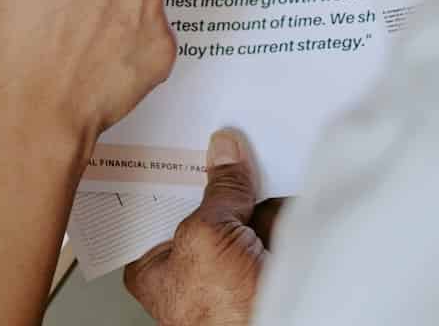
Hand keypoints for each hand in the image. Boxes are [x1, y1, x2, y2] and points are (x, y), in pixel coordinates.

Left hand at [125, 129, 283, 325]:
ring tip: (252, 147)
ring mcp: (234, 259)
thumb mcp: (208, 237)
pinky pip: (274, 215)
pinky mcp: (270, 256)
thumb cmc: (221, 316)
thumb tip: (226, 155)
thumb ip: (219, 191)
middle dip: (212, 168)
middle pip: (202, 200)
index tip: (177, 133)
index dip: (168, 168)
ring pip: (241, 205)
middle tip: (218, 131)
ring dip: (251, 179)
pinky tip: (281, 171)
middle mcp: (195, 261)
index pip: (157, 206)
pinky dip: (281, 195)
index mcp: (157, 264)